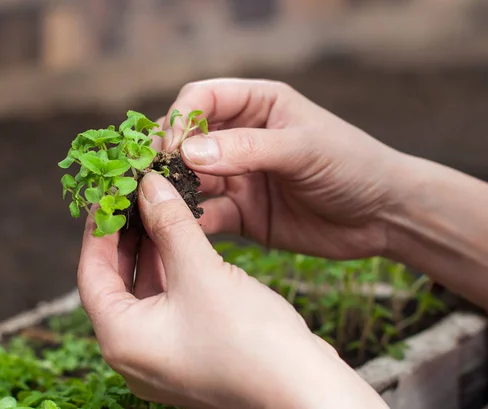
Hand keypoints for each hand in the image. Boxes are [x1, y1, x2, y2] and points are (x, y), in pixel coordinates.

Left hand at [77, 173, 387, 408]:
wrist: (304, 389)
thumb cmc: (250, 341)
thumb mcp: (202, 272)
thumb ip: (170, 224)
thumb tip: (148, 186)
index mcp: (121, 339)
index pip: (91, 274)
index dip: (97, 229)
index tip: (106, 194)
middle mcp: (135, 351)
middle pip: (116, 281)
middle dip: (125, 235)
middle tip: (133, 195)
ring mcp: (163, 352)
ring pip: (146, 289)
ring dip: (151, 248)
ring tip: (157, 206)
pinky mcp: (189, 349)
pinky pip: (169, 300)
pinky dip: (172, 267)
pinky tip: (182, 237)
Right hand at [160, 78, 406, 259]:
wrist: (383, 216)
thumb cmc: (352, 166)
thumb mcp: (304, 148)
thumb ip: (248, 148)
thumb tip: (188, 152)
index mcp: (258, 105)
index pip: (202, 98)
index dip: (180, 118)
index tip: (171, 146)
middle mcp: (241, 138)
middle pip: (186, 139)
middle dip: (166, 155)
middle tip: (151, 176)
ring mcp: (238, 176)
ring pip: (190, 179)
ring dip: (171, 189)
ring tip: (155, 204)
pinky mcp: (241, 213)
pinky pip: (206, 214)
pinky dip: (189, 220)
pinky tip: (178, 228)